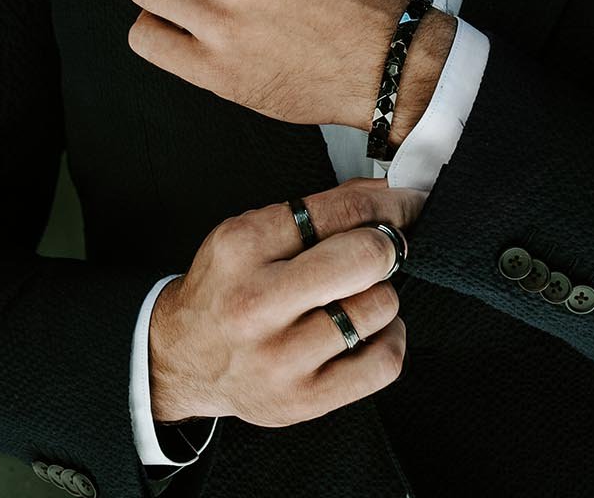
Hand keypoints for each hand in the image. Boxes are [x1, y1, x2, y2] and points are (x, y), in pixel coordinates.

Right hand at [149, 177, 427, 426]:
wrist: (185, 358)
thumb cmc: (227, 288)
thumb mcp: (251, 232)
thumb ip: (315, 210)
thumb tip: (385, 192)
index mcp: (244, 246)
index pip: (340, 210)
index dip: (390, 202)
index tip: (408, 202)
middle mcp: (257, 302)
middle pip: (367, 258)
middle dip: (388, 246)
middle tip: (386, 250)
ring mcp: (281, 358)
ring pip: (380, 307)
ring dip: (382, 295)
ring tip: (357, 295)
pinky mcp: (303, 400)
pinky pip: (384, 362)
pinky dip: (389, 338)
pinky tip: (366, 330)